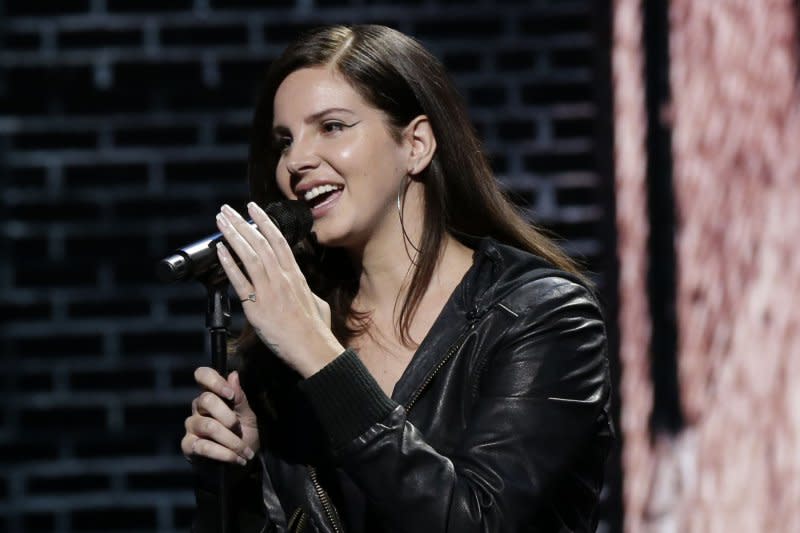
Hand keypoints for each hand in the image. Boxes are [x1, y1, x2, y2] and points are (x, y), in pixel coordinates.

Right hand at [181, 367, 259, 465]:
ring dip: (232, 441)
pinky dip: (225, 454)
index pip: (202, 375)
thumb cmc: (245, 434)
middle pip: (206, 400)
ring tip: (245, 451)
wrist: (241, 463)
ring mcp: (191, 426)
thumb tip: (233, 374)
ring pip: (209, 426)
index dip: (214, 381)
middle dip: (229, 417)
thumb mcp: (248, 415)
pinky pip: (204, 447)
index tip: (230, 394)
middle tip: (240, 429)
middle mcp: (198, 408)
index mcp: (213, 394)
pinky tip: (237, 459)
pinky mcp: (188, 446)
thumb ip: (240, 397)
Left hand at [214, 202, 342, 375]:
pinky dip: (229, 263)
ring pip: (249, 255)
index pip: (278, 240)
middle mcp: (282, 278)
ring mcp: (269, 291)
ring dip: (233, 236)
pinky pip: (240, 280)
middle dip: (242, 223)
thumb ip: (306, 290)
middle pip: (260, 242)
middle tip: (227, 209)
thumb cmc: (317, 329)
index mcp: (296, 275)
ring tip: (220, 222)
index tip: (252, 208)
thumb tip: (302, 287)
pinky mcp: (256, 306)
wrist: (313, 347)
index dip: (264, 221)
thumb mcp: (317, 302)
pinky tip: (220, 250)